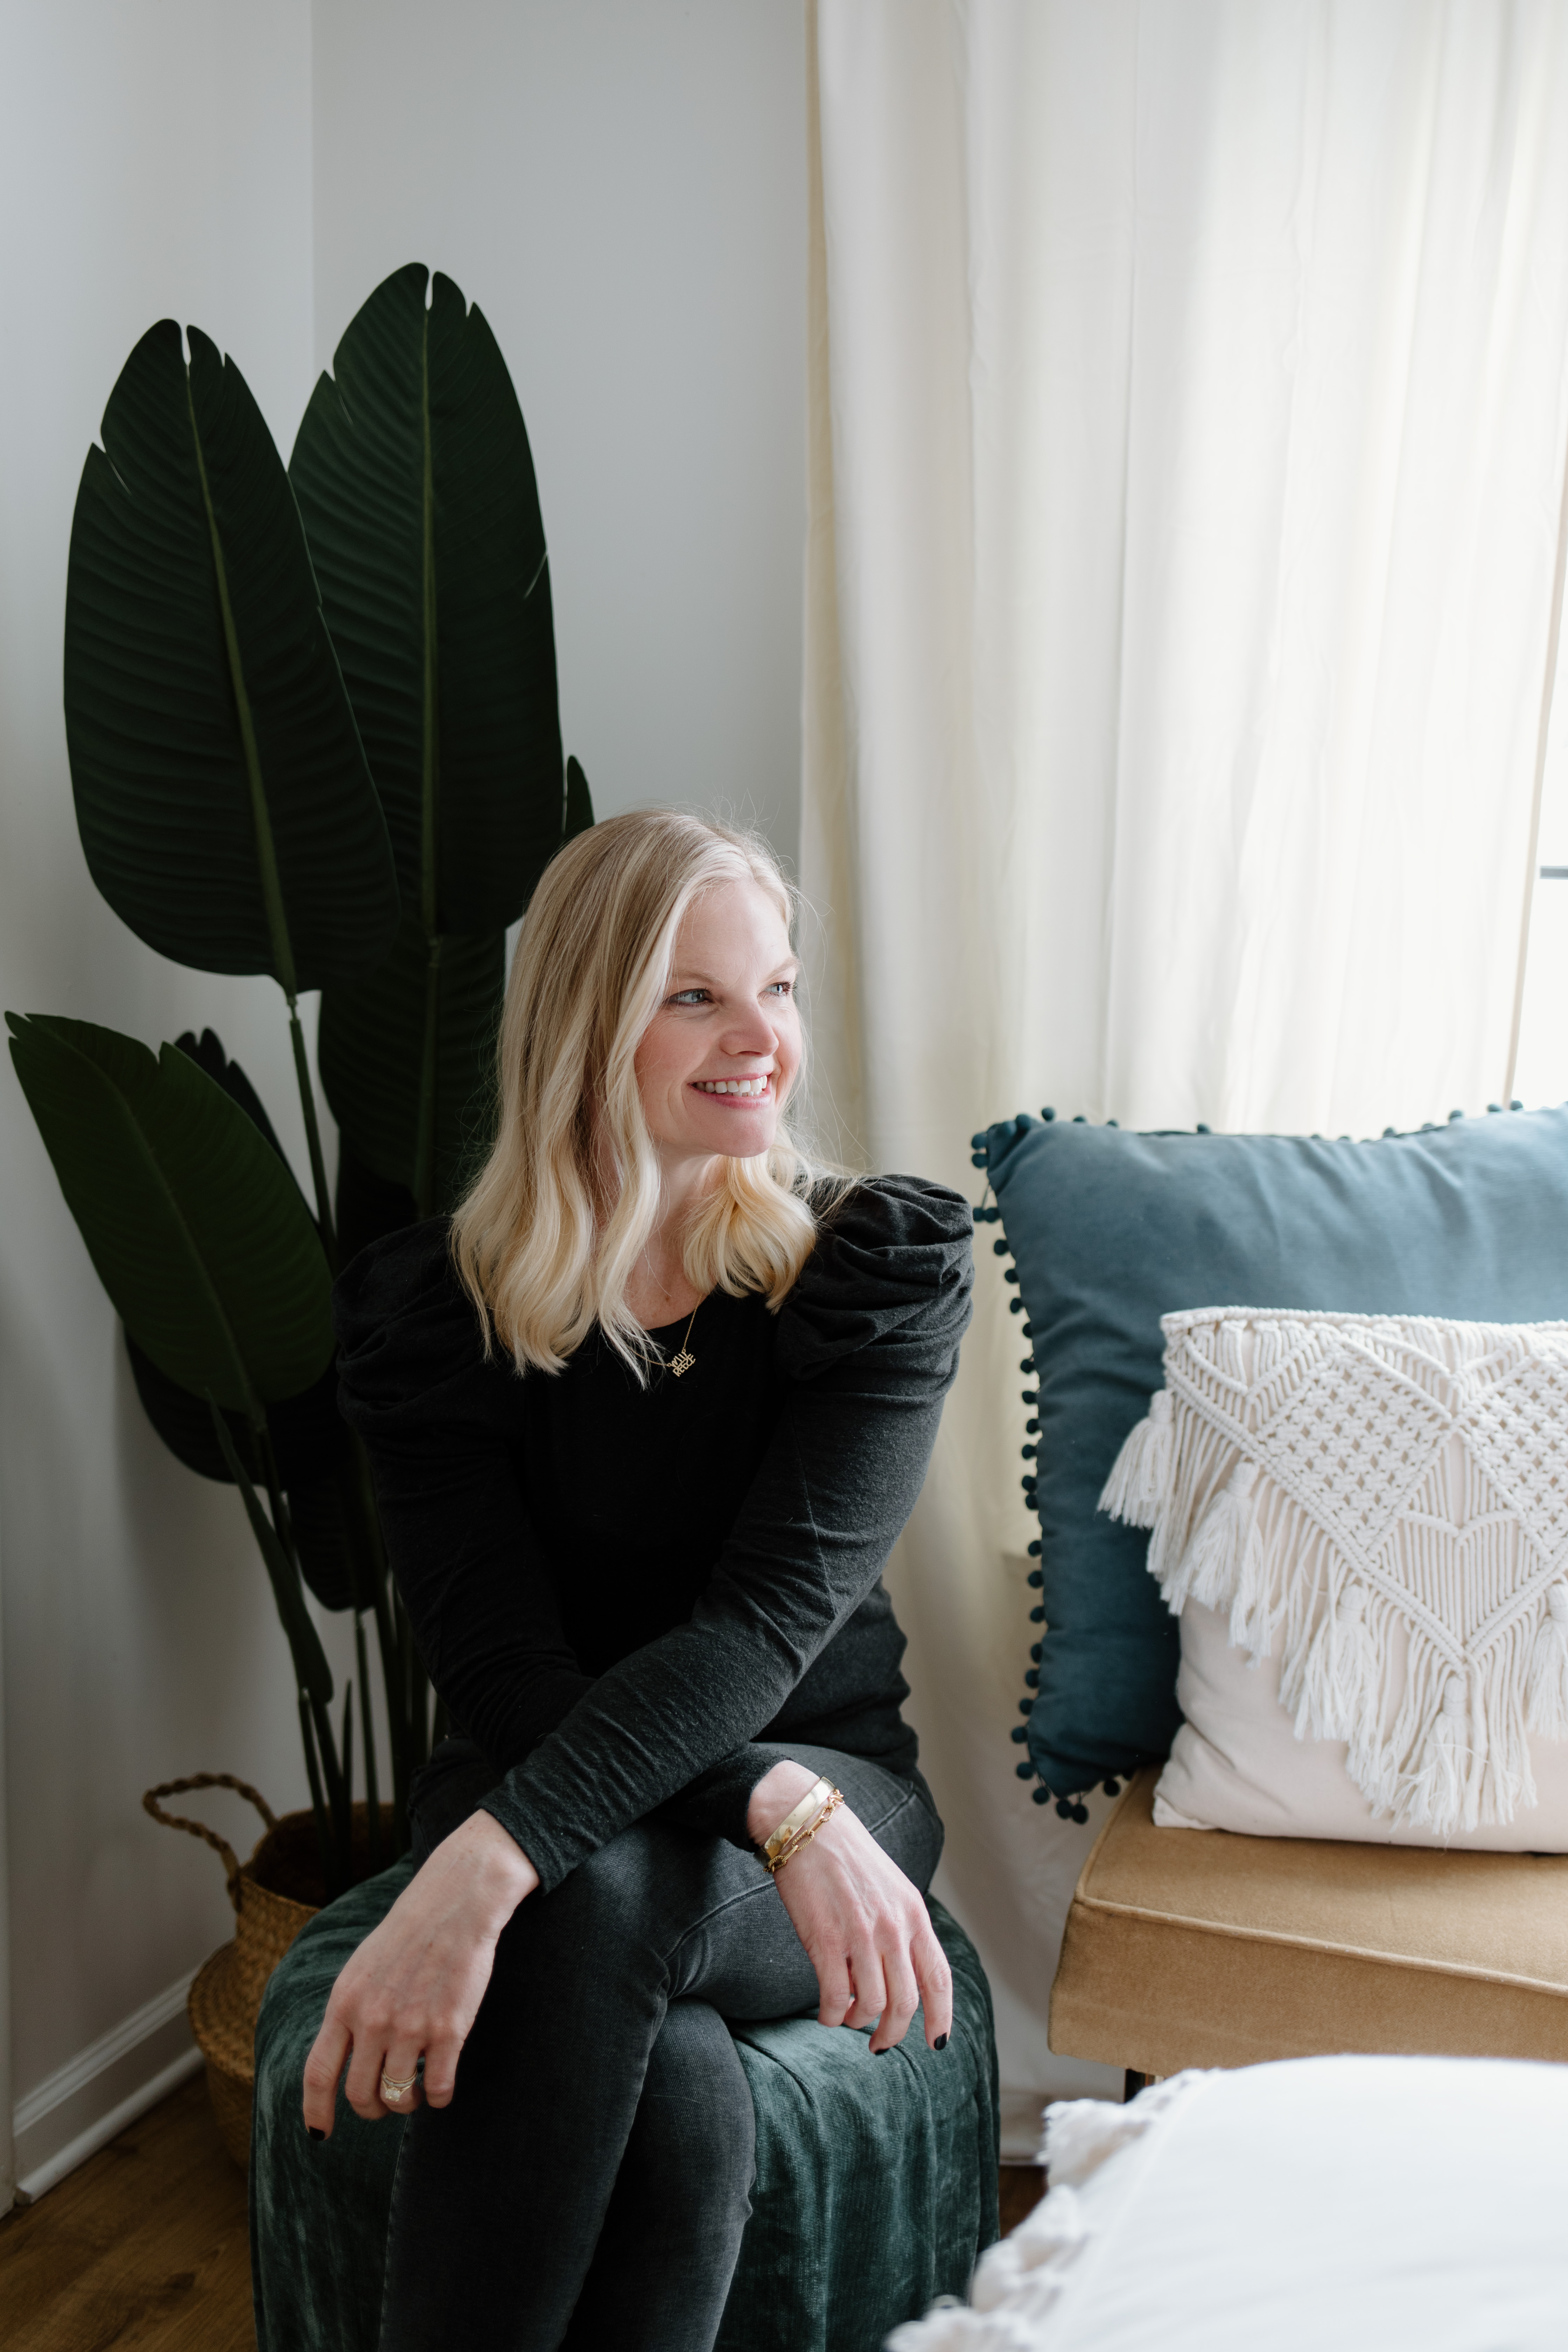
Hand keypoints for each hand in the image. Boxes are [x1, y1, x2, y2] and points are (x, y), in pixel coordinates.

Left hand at [301, 1810, 538, 2136]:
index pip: (318, 2073)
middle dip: (372, 2109)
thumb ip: (350, 2013)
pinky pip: (439, 2087)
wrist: (456, 1901)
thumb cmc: (409, 1935)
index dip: (316, 2111)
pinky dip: (440, 2096)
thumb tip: (342, 2062)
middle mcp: (372, 2019)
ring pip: (398, 2098)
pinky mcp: (449, 2029)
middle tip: (387, 2102)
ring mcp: (410, 2026)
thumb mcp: (362, 1970)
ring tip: (417, 2090)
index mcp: (344, 2002)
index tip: (320, 2134)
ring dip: (407, 2104)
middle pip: (359, 2095)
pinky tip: (442, 2086)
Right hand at [748, 1762, 951, 2055]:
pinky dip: (832, 2015)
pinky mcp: (825, 1939)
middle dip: (893, 2033)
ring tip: (847, 2016)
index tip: (936, 2042)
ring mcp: (860, 1935)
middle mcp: (893, 1927)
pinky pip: (835, 1997)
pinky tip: (827, 2013)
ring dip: (858, 2021)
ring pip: (871, 2005)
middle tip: (879, 2043)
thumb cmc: (847, 1858)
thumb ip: (901, 1929)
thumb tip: (900, 1979)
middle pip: (905, 2003)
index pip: (938, 1977)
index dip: (941, 2016)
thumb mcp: (890, 1888)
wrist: (808, 1825)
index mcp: (914, 1914)